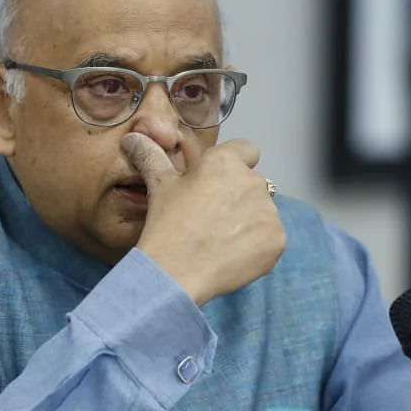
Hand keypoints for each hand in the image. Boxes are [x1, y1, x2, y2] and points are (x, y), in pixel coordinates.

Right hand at [125, 133, 286, 305]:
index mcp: (226, 162)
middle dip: (238, 197)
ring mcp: (269, 212)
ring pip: (263, 212)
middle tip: (211, 218)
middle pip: (253, 184)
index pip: (247, 150)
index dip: (234, 165)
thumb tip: (133, 138)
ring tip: (220, 240)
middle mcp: (254, 181)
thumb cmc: (167, 224)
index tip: (219, 184)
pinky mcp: (277, 240)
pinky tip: (232, 255)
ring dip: (248, 222)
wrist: (175, 272)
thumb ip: (151, 155)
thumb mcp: (158, 185)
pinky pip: (270, 238)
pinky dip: (257, 246)